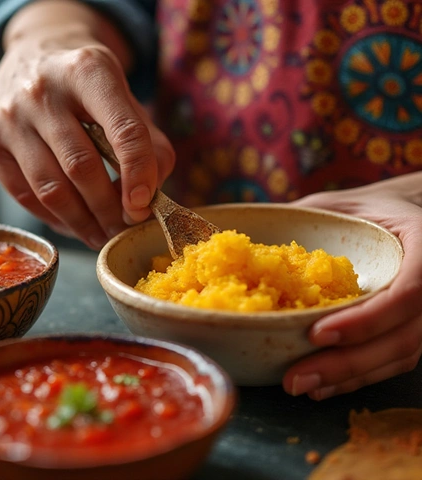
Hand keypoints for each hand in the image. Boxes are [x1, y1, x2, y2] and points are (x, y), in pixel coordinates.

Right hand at [0, 2, 173, 248]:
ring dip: (82, 223)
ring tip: (102, 235)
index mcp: (87, 69)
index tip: (145, 206)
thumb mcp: (122, 94)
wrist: (33, 52)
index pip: (123, 131)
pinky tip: (73, 223)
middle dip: (109, 210)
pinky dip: (54, 218)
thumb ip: (147, 141)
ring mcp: (8, 115)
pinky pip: (25, 195)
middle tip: (125, 230)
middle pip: (82, 168)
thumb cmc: (85, 84)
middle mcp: (41, 89)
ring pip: (51, 189)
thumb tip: (150, 197)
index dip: (139, 175)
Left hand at [283, 173, 421, 399]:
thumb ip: (302, 216)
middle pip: (402, 338)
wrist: (398, 217)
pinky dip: (357, 377)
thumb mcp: (334, 204)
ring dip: (349, 378)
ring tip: (302, 386)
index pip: (408, 292)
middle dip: (348, 364)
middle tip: (296, 378)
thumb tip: (240, 230)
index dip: (366, 319)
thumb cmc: (360, 209)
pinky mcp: (411, 329)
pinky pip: (392, 362)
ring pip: (399, 357)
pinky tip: (321, 386)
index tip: (317, 334)